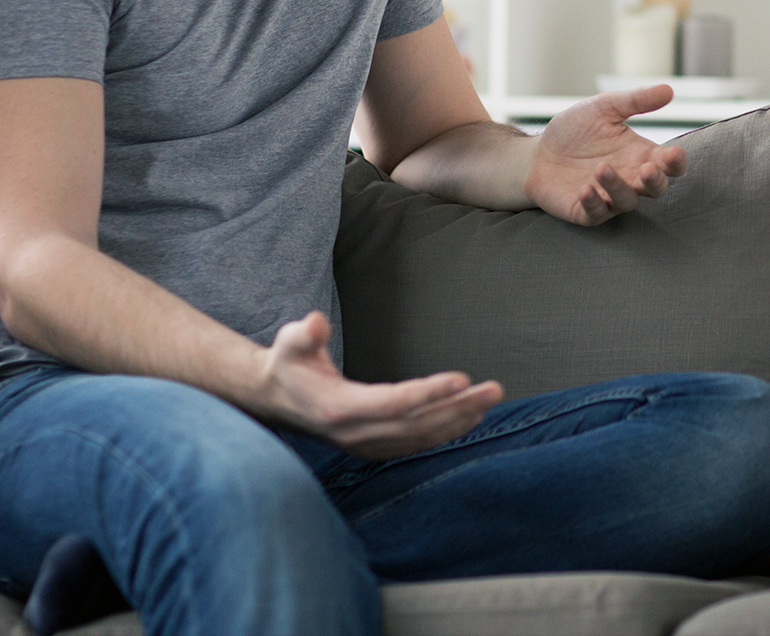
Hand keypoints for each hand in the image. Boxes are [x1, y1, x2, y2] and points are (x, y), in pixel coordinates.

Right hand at [255, 312, 502, 458]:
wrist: (274, 401)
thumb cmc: (288, 363)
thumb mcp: (290, 343)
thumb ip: (304, 334)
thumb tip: (314, 323)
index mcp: (339, 409)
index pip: (394, 403)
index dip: (429, 393)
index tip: (462, 379)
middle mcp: (356, 433)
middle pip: (417, 424)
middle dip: (459, 407)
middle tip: (494, 389)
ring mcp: (365, 445)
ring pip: (421, 437)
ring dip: (460, 420)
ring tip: (490, 400)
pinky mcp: (373, 448)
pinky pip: (416, 444)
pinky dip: (445, 433)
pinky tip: (469, 418)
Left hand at [524, 84, 688, 223]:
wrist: (537, 153)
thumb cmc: (575, 131)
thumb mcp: (604, 108)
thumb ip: (636, 101)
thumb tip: (669, 90)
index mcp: (639, 155)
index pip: (669, 164)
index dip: (676, 162)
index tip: (673, 153)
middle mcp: (629, 179)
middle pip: (656, 188)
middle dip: (656, 181)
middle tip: (648, 169)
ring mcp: (609, 197)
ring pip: (626, 201)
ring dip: (618, 187)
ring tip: (601, 168)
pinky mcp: (585, 210)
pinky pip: (596, 214)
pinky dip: (594, 203)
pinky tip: (585, 189)